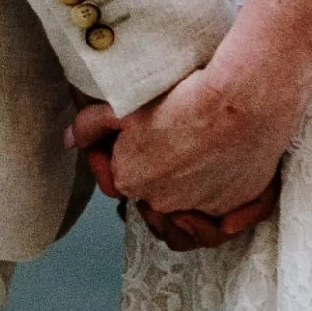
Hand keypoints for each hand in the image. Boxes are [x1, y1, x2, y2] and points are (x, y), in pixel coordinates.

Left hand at [99, 63, 296, 221]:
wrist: (240, 104)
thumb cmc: (181, 100)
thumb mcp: (124, 105)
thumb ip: (91, 124)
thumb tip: (71, 140)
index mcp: (130, 180)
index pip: (114, 178)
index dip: (115, 154)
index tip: (127, 134)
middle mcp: (162, 203)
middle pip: (148, 191)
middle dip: (148, 170)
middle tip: (159, 136)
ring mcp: (198, 210)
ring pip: (181, 204)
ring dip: (179, 187)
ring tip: (185, 153)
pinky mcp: (232, 209)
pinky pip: (215, 209)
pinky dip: (211, 191)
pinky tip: (212, 163)